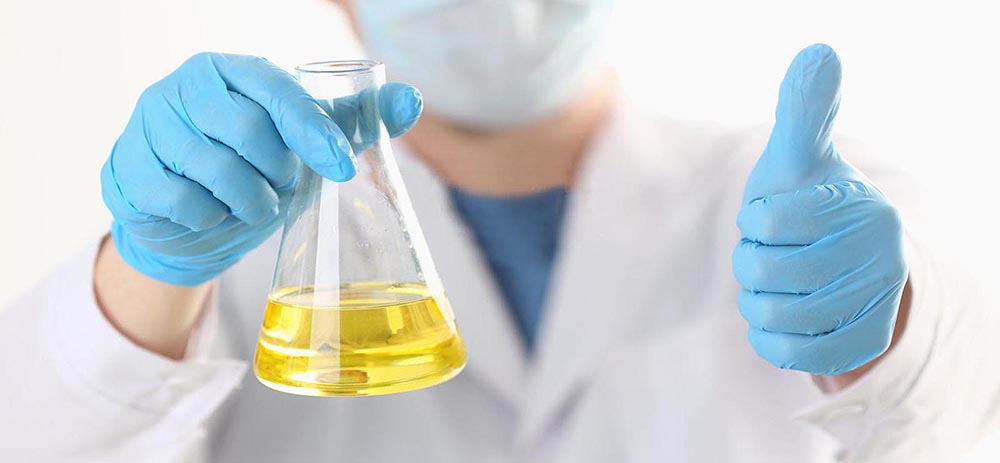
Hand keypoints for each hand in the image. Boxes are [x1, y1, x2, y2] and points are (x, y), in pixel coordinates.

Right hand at [101, 52, 421, 286]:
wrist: (191, 219)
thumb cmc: (254, 169)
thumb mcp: (304, 144)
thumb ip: (355, 122)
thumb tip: (412, 100)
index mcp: (236, 70)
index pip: (279, 90)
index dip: (314, 131)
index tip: (343, 167)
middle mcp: (188, 85)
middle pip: (247, 131)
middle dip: (277, 173)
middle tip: (281, 186)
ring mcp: (151, 123)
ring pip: (213, 168)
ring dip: (248, 200)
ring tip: (255, 204)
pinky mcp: (127, 166)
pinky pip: (180, 199)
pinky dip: (209, 217)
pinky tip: (214, 214)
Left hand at [732, 44, 907, 375]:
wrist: (844, 266)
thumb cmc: (807, 203)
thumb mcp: (801, 156)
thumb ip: (804, 109)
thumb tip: (819, 52)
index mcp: (861, 208)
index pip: (763, 220)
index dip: (753, 221)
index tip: (772, 217)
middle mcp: (878, 259)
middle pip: (762, 272)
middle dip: (750, 262)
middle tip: (771, 254)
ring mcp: (871, 308)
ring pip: (769, 314)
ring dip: (756, 299)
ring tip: (778, 284)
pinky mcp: (857, 348)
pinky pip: (784, 352)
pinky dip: (768, 336)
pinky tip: (782, 316)